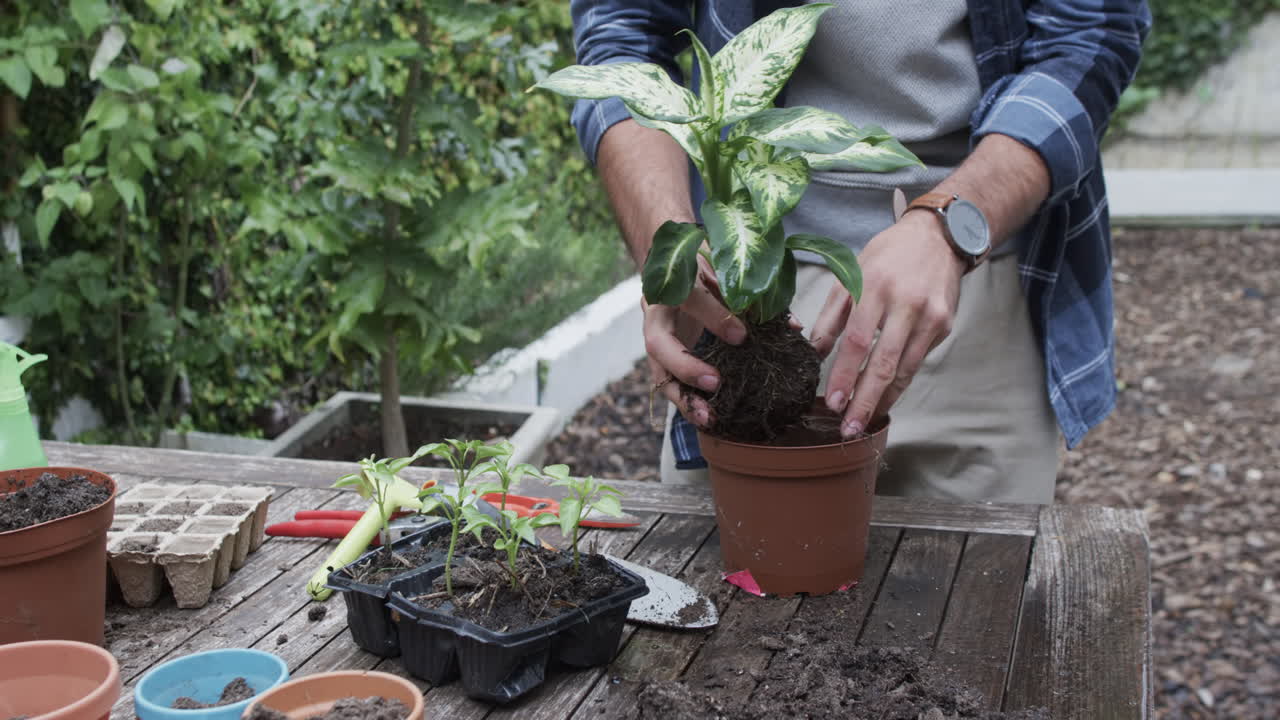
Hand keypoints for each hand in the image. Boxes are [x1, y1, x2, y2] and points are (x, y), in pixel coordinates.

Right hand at [644, 256, 746, 427]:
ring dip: (683, 397)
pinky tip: (707, 419)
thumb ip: (754, 297)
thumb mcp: (726, 271)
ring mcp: (654, 340)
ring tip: (707, 417)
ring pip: (659, 372)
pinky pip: (668, 385)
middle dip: (686, 366)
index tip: (742, 335)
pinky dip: (687, 403)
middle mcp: (657, 315)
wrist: (673, 266)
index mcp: (675, 285)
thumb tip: (793, 327)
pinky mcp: (660, 360)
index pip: (689, 299)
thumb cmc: (705, 267)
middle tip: (715, 382)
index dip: (713, 317)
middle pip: (659, 344)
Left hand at [809, 210, 965, 437]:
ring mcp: (930, 317)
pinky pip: (917, 362)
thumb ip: (831, 316)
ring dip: (884, 400)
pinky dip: (900, 383)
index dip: (846, 374)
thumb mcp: (851, 275)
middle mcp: (906, 304)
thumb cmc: (886, 256)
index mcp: (876, 287)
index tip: (834, 403)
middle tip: (850, 429)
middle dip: (865, 400)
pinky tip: (885, 398)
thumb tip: (814, 353)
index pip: (858, 340)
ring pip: (905, 369)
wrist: (939, 237)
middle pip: (884, 362)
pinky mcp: (944, 326)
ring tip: (865, 422)